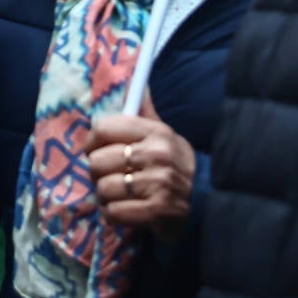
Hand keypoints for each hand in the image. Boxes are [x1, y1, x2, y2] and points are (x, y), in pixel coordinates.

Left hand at [85, 95, 195, 238]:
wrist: (207, 201)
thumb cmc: (176, 165)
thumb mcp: (164, 134)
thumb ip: (143, 112)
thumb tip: (131, 82)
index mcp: (155, 132)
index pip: (103, 129)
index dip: (91, 142)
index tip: (95, 151)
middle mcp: (157, 155)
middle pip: (97, 161)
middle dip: (98, 173)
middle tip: (109, 177)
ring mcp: (158, 183)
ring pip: (103, 188)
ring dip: (105, 197)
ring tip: (117, 196)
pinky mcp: (157, 211)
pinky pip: (113, 212)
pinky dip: (112, 215)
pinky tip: (123, 211)